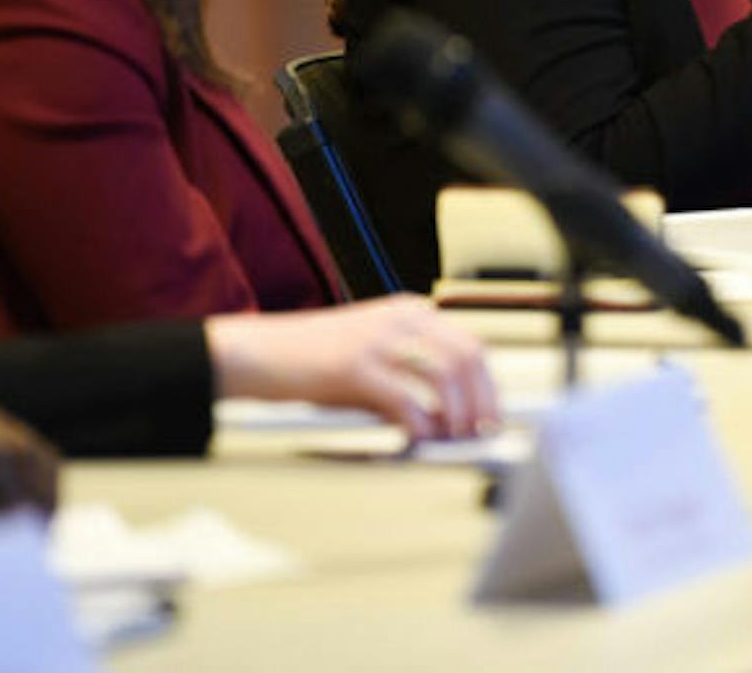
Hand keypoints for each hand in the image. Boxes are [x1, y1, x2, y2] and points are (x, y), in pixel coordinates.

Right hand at [205, 297, 498, 439]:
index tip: (491, 416)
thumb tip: (447, 415)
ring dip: (457, 416)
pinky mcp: (356, 368)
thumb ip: (409, 374)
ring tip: (449, 439)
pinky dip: (420, 426)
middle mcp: (400, 320)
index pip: (469, 344)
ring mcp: (379, 341)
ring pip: (447, 378)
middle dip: (481, 403)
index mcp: (408, 312)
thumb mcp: (371, 354)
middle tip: (477, 434)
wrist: (260, 353)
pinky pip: (408, 402)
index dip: (487, 385)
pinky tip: (416, 439)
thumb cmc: (310, 359)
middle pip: (468, 358)